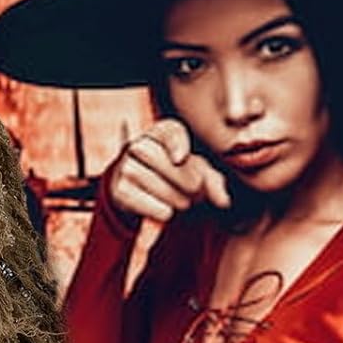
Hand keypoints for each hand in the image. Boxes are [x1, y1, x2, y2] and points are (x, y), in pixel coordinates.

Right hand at [106, 119, 230, 224]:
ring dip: (174, 197)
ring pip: (152, 182)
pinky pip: (141, 201)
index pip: (169, 132)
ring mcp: (126, 167)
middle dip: (184, 180)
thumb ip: (214, 184)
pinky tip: (166, 211)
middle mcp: (139, 145)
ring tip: (183, 203)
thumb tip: (223, 201)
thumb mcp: (198, 174)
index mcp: (161, 133)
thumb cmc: (177, 177)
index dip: (175, 143)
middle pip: (161, 159)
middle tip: (196, 193)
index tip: (181, 158)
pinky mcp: (119, 189)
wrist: (142, 193)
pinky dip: (158, 209)